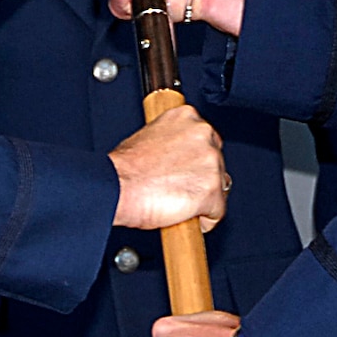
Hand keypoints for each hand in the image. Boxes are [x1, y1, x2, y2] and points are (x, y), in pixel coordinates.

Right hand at [108, 104, 227, 231]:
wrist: (117, 188)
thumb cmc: (126, 168)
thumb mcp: (149, 137)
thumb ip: (172, 141)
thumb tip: (179, 155)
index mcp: (186, 116)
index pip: (206, 139)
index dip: (194, 159)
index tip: (186, 168)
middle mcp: (202, 134)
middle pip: (217, 161)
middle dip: (201, 177)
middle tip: (179, 187)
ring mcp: (210, 162)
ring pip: (219, 186)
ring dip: (203, 198)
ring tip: (178, 202)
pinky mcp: (212, 190)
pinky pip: (217, 211)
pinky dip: (204, 219)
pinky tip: (183, 215)